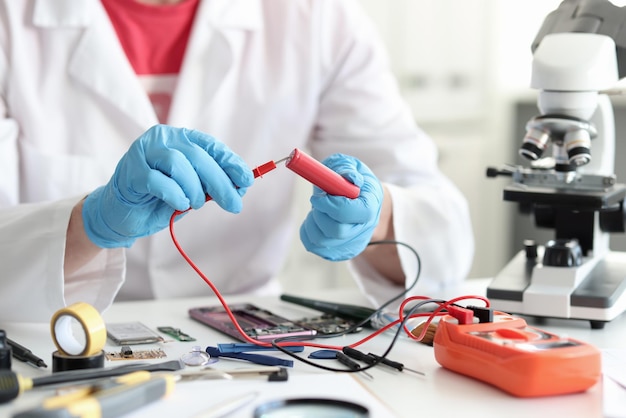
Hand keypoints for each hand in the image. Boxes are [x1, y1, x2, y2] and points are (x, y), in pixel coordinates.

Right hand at [82, 125, 252, 247]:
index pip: (210, 146)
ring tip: (196, 203)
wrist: (121, 213)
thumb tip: (240, 185)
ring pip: (178, 163)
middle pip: (197, 155)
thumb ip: (211, 184)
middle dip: (220, 181)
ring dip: (194, 189)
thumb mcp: (191, 190)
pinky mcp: (130, 172)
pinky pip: (157, 181)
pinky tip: (180, 205)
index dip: (230, 162)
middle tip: (233, 203)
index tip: (246, 180)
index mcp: (179, 139)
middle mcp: (161, 139)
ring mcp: (143, 153)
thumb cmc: (158, 199)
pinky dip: (174, 195)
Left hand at [300, 154, 382, 260]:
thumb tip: (349, 177)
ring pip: (322, 241)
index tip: (319, 197)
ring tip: (316, 209)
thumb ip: (348, 170)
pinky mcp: (337, 251)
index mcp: (369, 207)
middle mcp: (363, 229)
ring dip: (312, 223)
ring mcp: (351, 243)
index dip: (330, 205)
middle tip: (316, 201)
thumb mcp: (353, 167)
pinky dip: (307, 231)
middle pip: (337, 231)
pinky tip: (314, 219)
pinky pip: (313, 246)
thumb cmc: (354, 182)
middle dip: (320, 215)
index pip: (349, 213)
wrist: (360, 200)